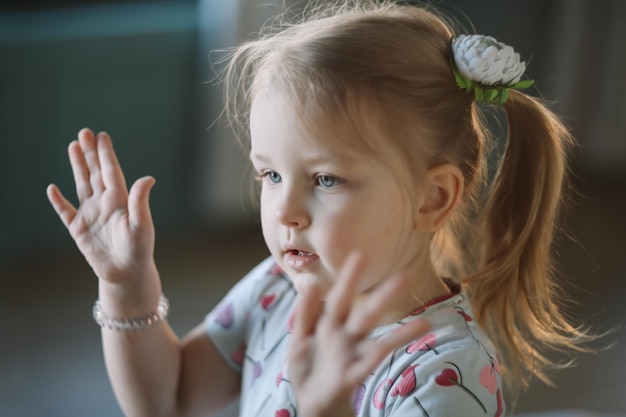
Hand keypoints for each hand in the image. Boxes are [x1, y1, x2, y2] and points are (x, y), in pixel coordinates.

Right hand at [47, 128, 155, 284]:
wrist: (126, 274)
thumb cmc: (138, 249)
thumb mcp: (140, 224)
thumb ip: (140, 201)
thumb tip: (149, 178)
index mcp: (120, 200)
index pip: (111, 171)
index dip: (106, 154)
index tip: (101, 136)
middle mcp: (105, 203)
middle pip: (95, 173)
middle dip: (90, 153)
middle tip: (84, 132)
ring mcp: (91, 215)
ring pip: (82, 185)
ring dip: (77, 167)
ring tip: (73, 147)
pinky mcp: (79, 230)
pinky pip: (65, 212)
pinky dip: (58, 201)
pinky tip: (52, 188)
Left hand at [288, 253, 428, 416]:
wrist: (309, 402)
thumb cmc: (307, 367)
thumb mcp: (299, 338)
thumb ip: (304, 313)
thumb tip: (310, 283)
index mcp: (331, 324)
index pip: (341, 296)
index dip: (349, 277)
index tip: (360, 254)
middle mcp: (347, 337)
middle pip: (367, 313)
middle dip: (384, 296)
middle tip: (405, 276)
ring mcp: (353, 356)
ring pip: (379, 341)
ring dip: (402, 333)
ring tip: (426, 324)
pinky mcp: (352, 375)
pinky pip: (370, 364)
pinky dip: (381, 355)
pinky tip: (394, 348)